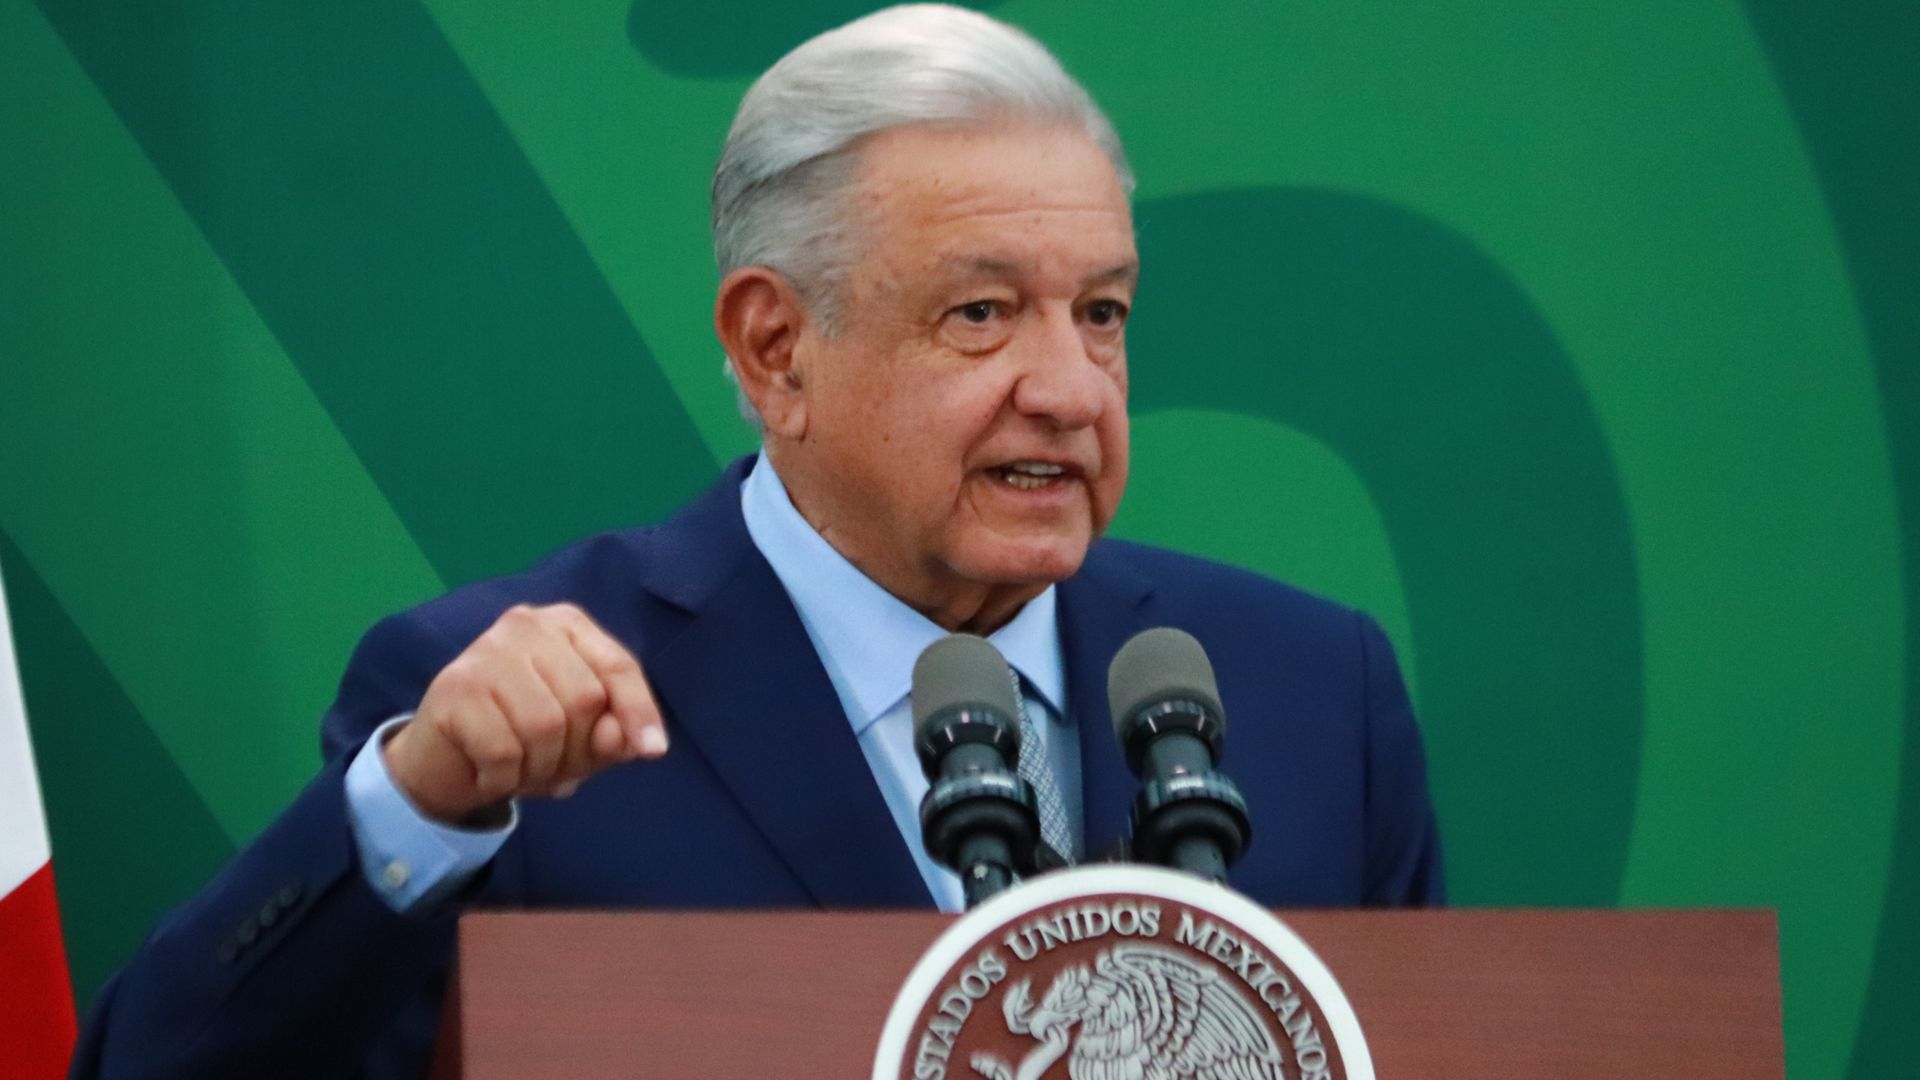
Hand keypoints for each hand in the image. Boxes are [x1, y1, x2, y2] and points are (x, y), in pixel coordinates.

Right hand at [383, 603, 666, 823]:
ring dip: (538, 768)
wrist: (446, 760)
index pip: (618, 666)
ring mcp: (485, 651)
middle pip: (585, 699)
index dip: (638, 711)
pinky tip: (489, 771)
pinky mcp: (454, 687)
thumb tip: (633, 741)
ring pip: (544, 727)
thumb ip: (612, 734)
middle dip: (576, 751)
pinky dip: (503, 778)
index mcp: (566, 625)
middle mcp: (526, 625)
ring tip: (520, 768)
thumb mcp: (581, 738)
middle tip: (550, 766)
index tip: (653, 751)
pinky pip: (503, 751)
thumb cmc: (524, 738)